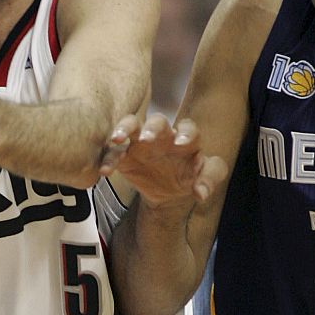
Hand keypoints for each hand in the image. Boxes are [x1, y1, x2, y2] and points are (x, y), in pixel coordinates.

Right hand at [106, 114, 227, 209]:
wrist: (170, 192)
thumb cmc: (190, 177)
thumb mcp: (206, 178)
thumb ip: (209, 179)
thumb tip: (201, 193)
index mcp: (185, 138)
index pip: (188, 128)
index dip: (186, 133)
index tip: (181, 144)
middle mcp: (163, 136)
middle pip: (157, 121)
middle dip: (152, 127)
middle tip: (146, 138)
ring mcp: (142, 143)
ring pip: (131, 126)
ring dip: (123, 129)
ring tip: (116, 139)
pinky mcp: (125, 157)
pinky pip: (114, 153)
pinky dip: (107, 160)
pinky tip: (104, 171)